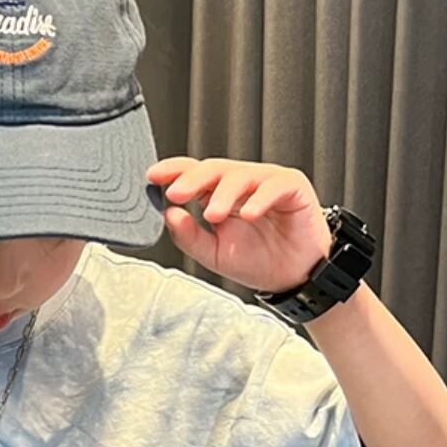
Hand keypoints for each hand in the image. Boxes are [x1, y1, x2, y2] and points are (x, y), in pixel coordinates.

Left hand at [146, 156, 332, 293]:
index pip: (194, 174)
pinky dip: (260, 198)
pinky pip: (275, 185)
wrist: (293, 277)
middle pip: (213, 169)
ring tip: (212, 214)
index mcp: (219, 194)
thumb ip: (190, 236)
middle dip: (192, 180)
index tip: (153, 177)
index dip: (174, 171)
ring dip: (223, 194)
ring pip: (241, 175)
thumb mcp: (214, 254)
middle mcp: (242, 183)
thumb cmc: (258, 261)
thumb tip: (169, 215)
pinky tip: (247, 214)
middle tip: (176, 193)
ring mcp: (267, 182)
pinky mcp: (293, 186)